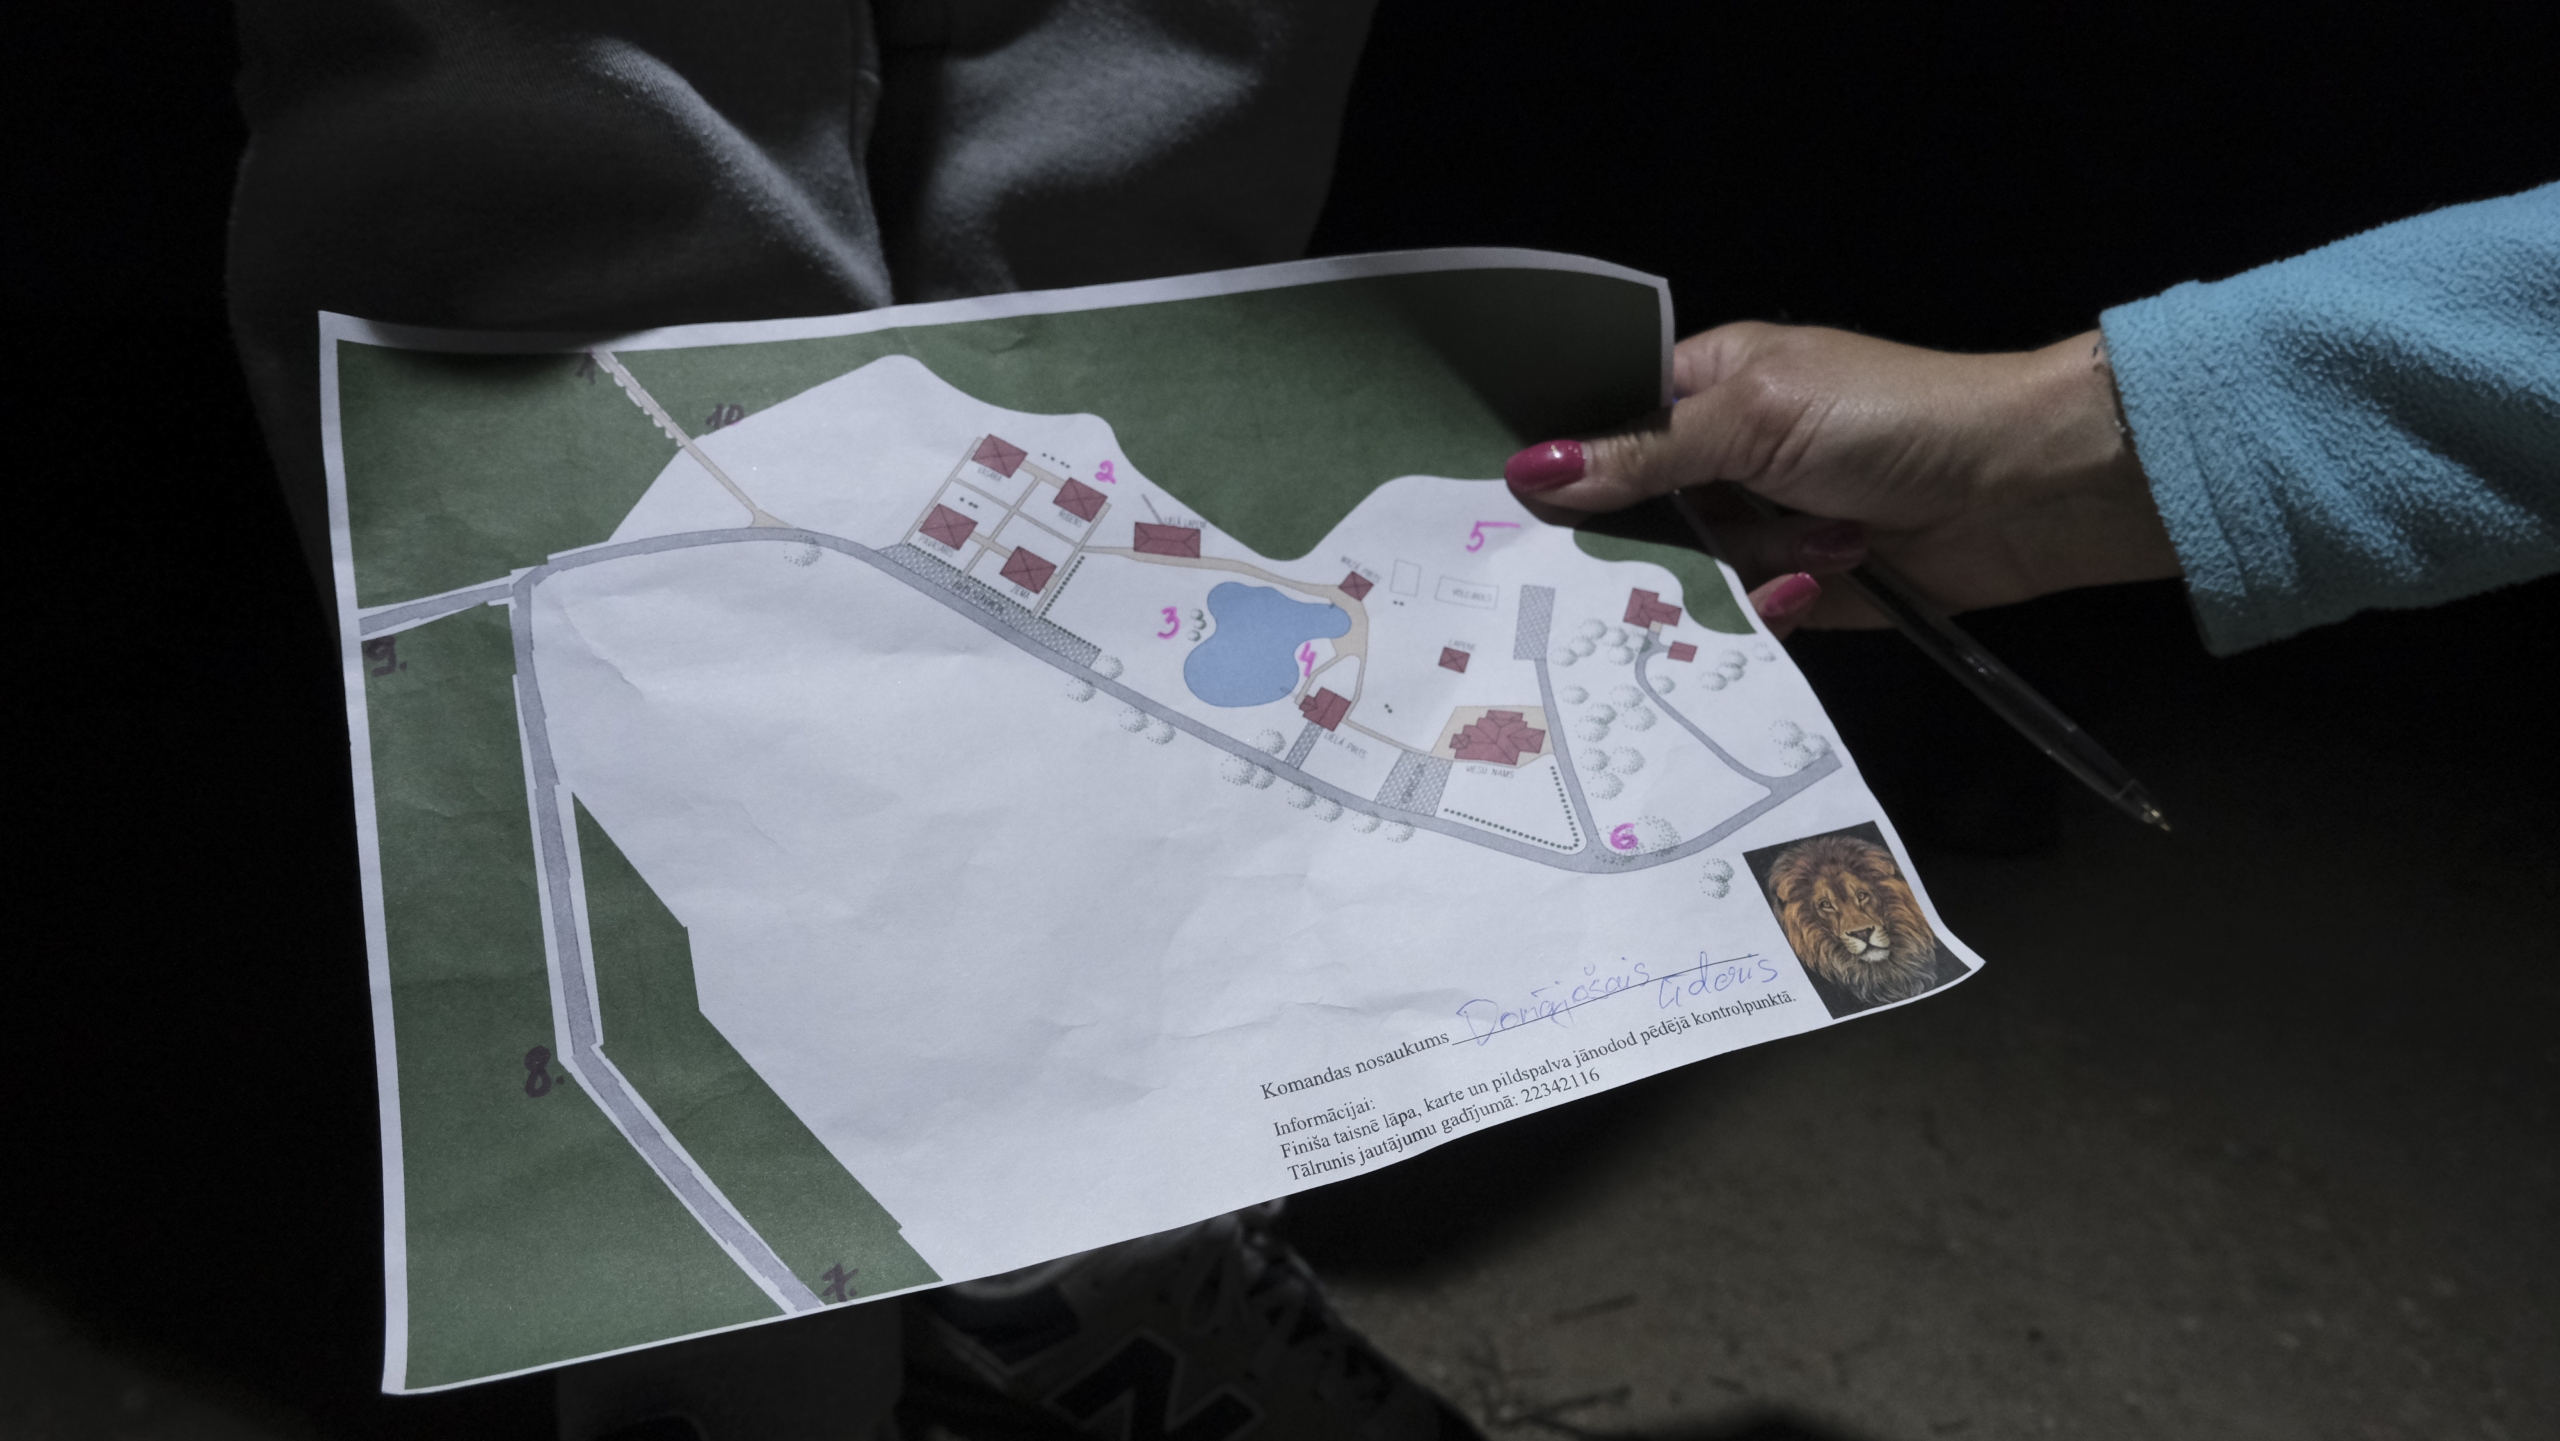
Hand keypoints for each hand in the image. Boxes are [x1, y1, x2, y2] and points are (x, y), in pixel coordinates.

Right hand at [1504, 322, 2180, 635]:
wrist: (2022, 488)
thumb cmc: (1892, 417)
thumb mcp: (1757, 417)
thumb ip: (1643, 453)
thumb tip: (1531, 470)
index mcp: (1710, 385)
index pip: (1606, 424)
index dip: (1565, 466)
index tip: (1519, 508)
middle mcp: (1726, 457)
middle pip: (1631, 515)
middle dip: (1650, 540)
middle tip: (1653, 553)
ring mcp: (1762, 526)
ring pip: (1684, 576)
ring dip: (1742, 570)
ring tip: (1816, 546)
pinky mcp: (1796, 590)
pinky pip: (1740, 620)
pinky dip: (1772, 610)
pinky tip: (1816, 586)